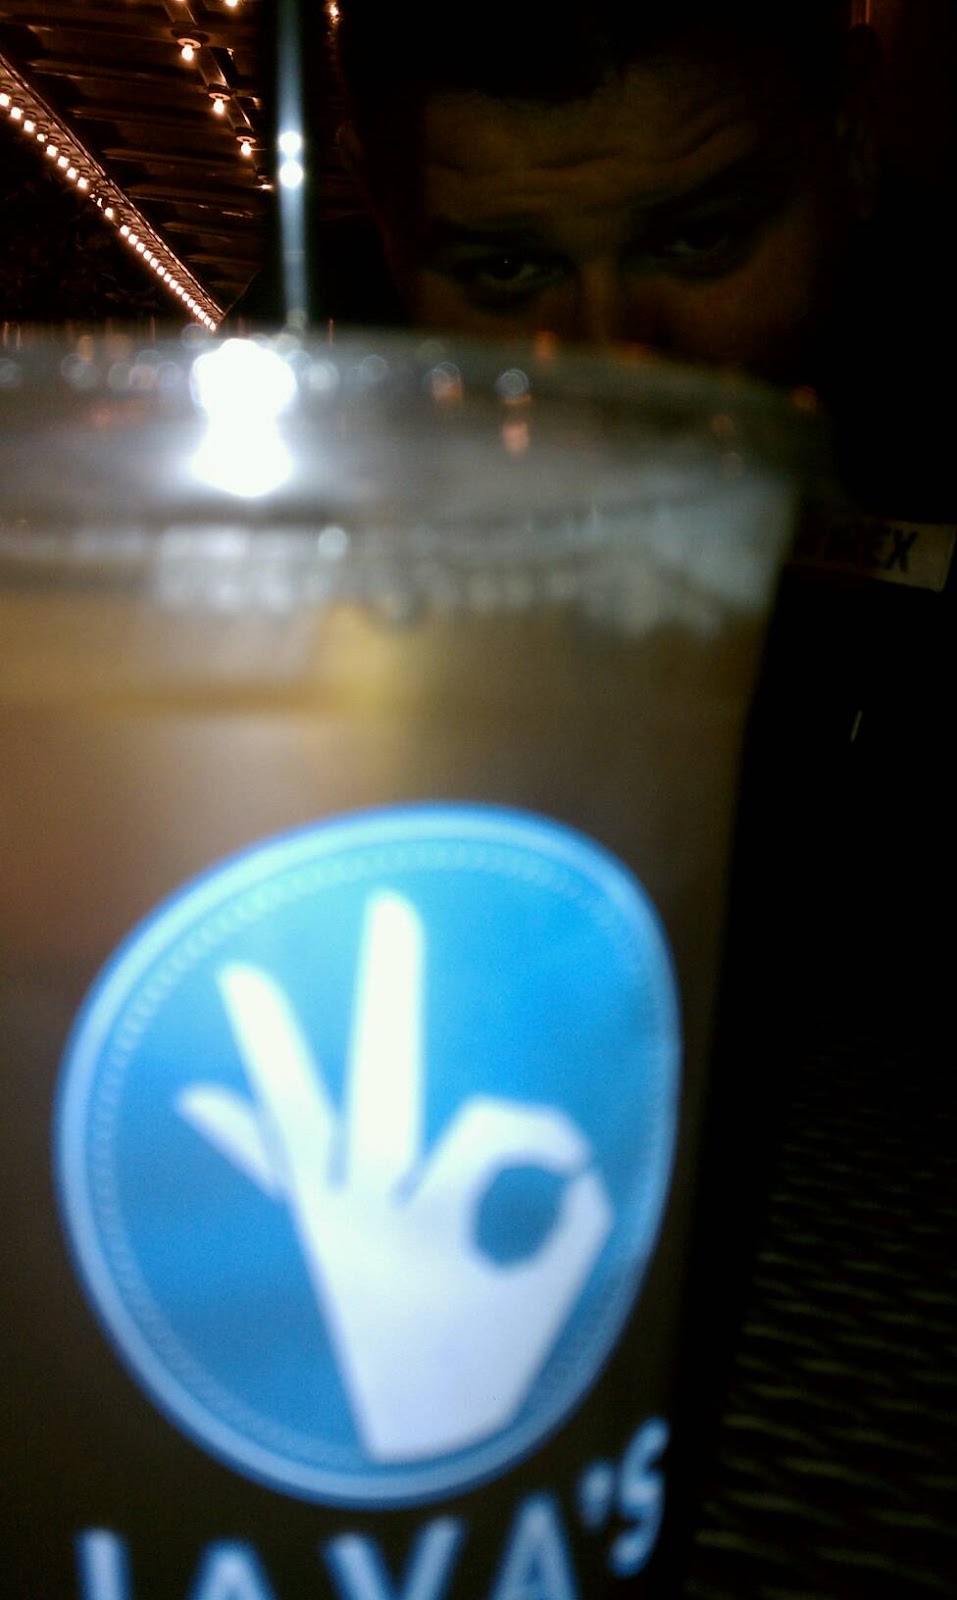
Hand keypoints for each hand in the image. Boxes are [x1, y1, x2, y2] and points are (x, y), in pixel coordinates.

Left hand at [177, 892, 612, 1461]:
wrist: (396, 1446)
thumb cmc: (472, 1380)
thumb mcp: (537, 1312)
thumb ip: (569, 1238)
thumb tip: (582, 1183)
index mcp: (429, 1225)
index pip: (489, 1134)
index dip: (537, 1138)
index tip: (574, 1172)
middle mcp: (365, 1211)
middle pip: (380, 1084)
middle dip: (390, 994)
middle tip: (392, 907)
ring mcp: (322, 1220)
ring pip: (298, 1120)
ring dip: (273, 1048)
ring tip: (241, 975)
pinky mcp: (300, 1233)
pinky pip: (262, 1175)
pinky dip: (235, 1131)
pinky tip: (193, 1093)